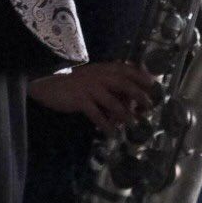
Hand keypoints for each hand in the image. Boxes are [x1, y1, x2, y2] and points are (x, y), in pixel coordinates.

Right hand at [27, 61, 157, 129]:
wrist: (47, 82)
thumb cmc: (71, 81)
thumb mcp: (91, 77)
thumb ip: (107, 83)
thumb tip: (126, 99)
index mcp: (103, 68)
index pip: (126, 69)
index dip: (141, 76)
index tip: (154, 84)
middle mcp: (99, 76)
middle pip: (124, 84)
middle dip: (139, 95)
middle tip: (149, 107)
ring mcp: (90, 88)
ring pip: (113, 102)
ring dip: (125, 115)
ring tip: (133, 124)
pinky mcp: (81, 100)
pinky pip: (97, 115)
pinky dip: (106, 125)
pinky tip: (112, 134)